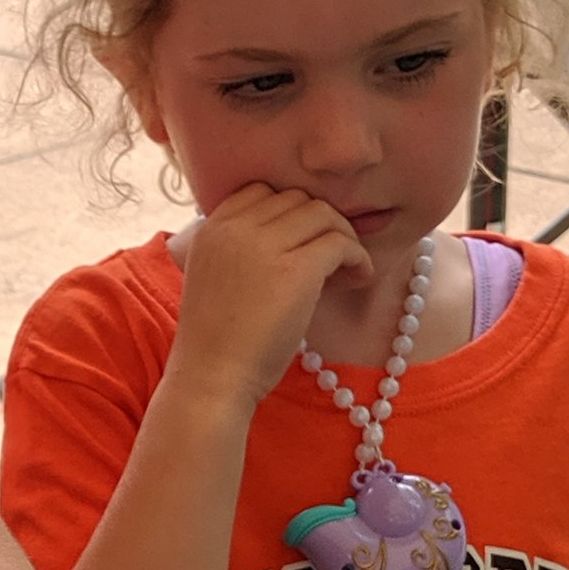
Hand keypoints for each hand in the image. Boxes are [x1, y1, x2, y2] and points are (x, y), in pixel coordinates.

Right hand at [170, 184, 370, 416]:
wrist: (211, 378)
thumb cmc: (215, 342)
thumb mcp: (213, 277)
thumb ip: (239, 250)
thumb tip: (289, 239)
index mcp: (212, 228)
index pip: (262, 191)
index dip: (289, 212)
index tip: (302, 241)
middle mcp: (236, 227)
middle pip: (296, 199)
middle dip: (320, 224)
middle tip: (332, 258)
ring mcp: (265, 245)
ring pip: (322, 214)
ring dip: (343, 237)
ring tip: (347, 270)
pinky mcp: (296, 269)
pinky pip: (340, 242)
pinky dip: (357, 257)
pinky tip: (357, 279)